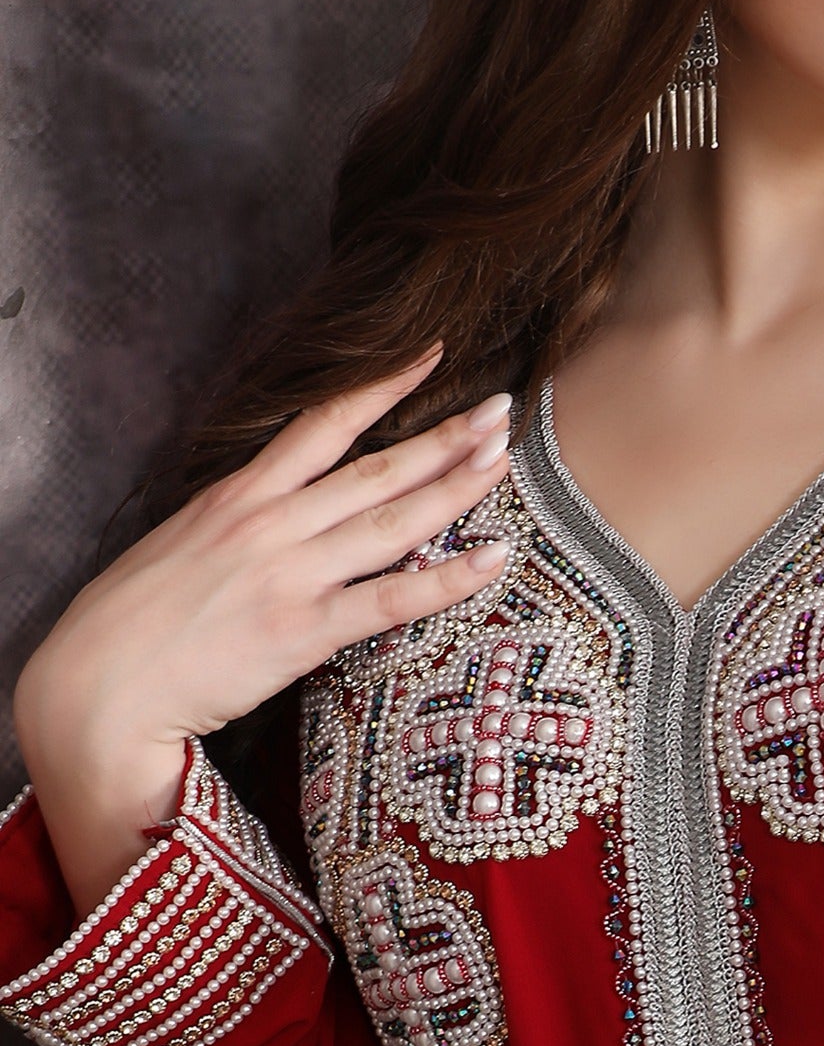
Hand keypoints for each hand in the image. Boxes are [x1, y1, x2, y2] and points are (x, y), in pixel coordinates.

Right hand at [13, 352, 512, 914]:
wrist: (98, 689)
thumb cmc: (129, 623)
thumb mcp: (178, 543)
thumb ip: (233, 519)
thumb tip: (274, 502)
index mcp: (238, 496)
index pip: (323, 425)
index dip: (384, 387)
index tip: (431, 356)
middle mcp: (271, 524)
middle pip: (377, 467)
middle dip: (445, 435)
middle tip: (501, 407)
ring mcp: (291, 575)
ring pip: (394, 521)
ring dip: (457, 488)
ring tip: (505, 460)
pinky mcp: (304, 632)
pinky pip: (393, 599)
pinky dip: (449, 578)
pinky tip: (494, 557)